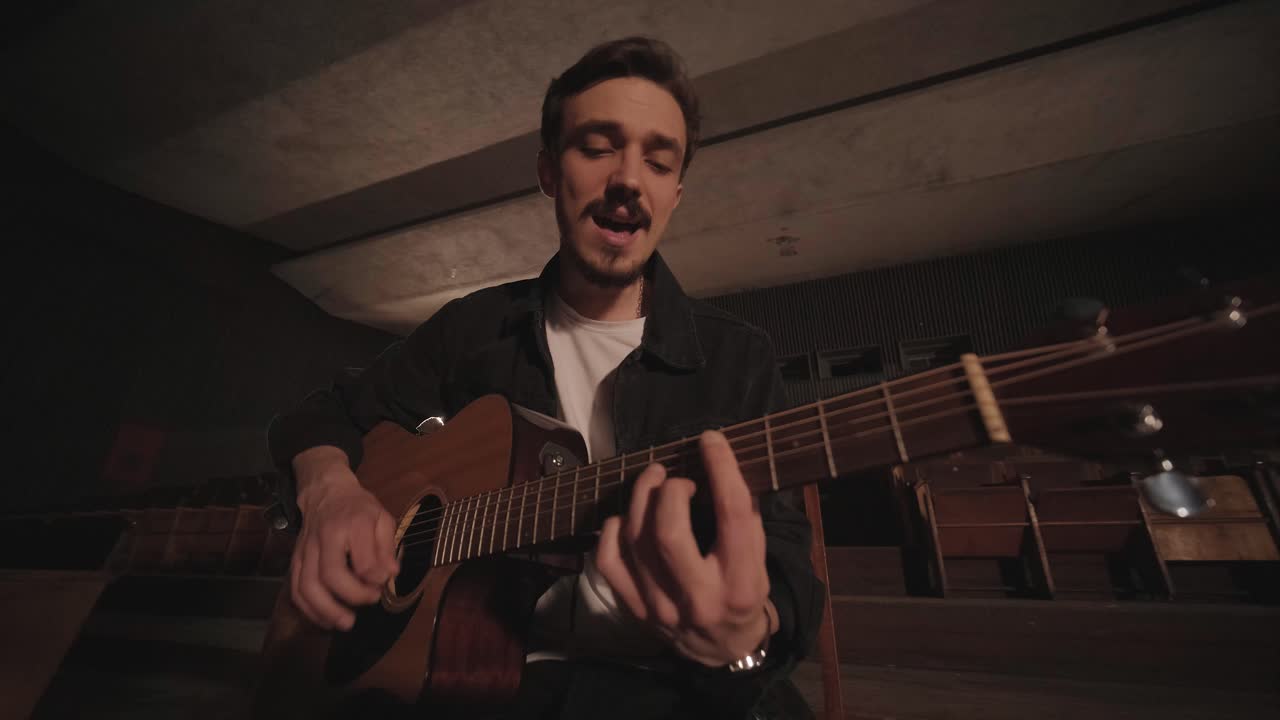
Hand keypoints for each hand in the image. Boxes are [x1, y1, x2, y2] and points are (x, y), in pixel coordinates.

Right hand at [290, 447, 399, 629]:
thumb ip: (387, 546)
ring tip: (346, 623)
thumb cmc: (359, 508)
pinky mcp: (296, 560)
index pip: (362, 558)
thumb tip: (390, 574)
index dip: (374, 577)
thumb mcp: (382, 518)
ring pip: (307, 586)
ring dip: (326, 610)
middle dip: (352, 596)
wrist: (326, 493)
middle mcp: (324, 537)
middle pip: (330, 574)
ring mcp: (306, 550)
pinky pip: (296, 589)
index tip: (383, 583)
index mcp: (351, 524)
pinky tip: (326, 620)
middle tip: (371, 600)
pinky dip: (309, 609)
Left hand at [596, 430, 775, 665]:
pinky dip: (612, 531)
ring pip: (636, 541)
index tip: (711, 441)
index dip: (721, 469)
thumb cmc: (744, 593)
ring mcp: (662, 607)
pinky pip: (609, 562)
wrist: (723, 649)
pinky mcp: (636, 610)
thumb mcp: (760, 561)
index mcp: (741, 582)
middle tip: (675, 476)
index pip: (732, 515)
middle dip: (668, 490)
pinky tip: (627, 518)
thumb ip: (745, 519)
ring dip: (641, 499)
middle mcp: (700, 598)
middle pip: (669, 531)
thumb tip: (719, 465)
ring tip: (654, 481)